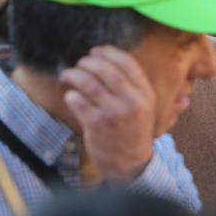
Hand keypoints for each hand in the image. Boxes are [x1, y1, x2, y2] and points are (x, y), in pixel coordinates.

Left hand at [59, 46, 155, 181]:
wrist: (130, 164)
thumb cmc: (134, 131)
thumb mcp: (146, 107)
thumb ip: (137, 84)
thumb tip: (122, 57)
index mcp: (145, 93)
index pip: (126, 62)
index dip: (108, 52)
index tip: (96, 51)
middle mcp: (132, 101)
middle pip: (105, 69)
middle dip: (87, 62)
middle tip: (79, 63)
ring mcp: (114, 113)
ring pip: (88, 83)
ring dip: (74, 74)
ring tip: (68, 75)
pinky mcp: (97, 124)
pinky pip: (77, 101)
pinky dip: (70, 95)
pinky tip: (70, 96)